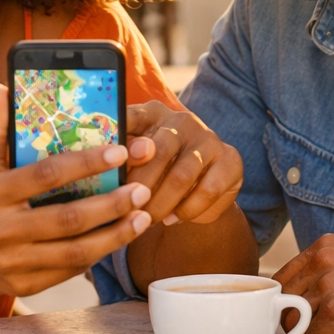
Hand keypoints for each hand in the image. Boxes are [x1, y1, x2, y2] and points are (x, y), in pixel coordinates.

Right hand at [0, 84, 152, 296]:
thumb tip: (4, 88)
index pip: (45, 175)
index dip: (86, 163)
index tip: (120, 150)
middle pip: (67, 218)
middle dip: (112, 204)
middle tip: (143, 188)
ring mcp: (10, 263)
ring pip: (74, 251)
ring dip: (115, 235)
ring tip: (144, 216)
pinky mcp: (22, 286)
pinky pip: (67, 270)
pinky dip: (96, 254)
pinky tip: (117, 236)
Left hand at [126, 101, 242, 225]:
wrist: (199, 183)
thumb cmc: (158, 171)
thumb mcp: (136, 161)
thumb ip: (121, 160)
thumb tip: (102, 170)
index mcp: (154, 114)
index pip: (135, 116)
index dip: (123, 131)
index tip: (114, 153)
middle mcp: (183, 121)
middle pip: (159, 150)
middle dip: (141, 184)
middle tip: (128, 208)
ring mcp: (209, 139)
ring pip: (182, 176)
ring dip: (161, 204)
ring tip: (148, 219)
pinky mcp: (230, 161)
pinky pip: (207, 190)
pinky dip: (187, 210)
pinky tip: (173, 218)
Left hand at [273, 234, 333, 333]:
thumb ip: (325, 268)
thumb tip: (292, 293)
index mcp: (324, 246)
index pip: (280, 278)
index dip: (282, 301)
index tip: (288, 315)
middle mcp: (322, 260)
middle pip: (282, 301)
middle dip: (292, 320)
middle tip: (312, 331)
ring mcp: (328, 284)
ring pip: (294, 321)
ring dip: (308, 333)